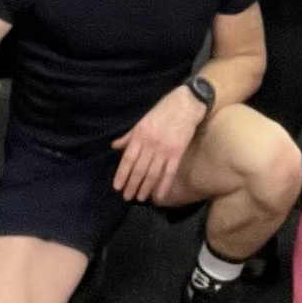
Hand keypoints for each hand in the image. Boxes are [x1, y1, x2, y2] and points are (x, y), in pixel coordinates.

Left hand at [112, 85, 206, 201]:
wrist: (186, 104)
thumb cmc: (163, 110)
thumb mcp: (142, 120)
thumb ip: (129, 136)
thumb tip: (114, 146)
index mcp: (140, 134)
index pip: (128, 158)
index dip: (122, 174)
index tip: (117, 187)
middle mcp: (151, 144)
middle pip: (139, 169)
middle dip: (132, 185)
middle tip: (127, 197)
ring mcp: (165, 149)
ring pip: (153, 173)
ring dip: (145, 188)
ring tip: (140, 198)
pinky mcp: (178, 153)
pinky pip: (169, 172)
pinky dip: (164, 185)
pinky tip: (159, 196)